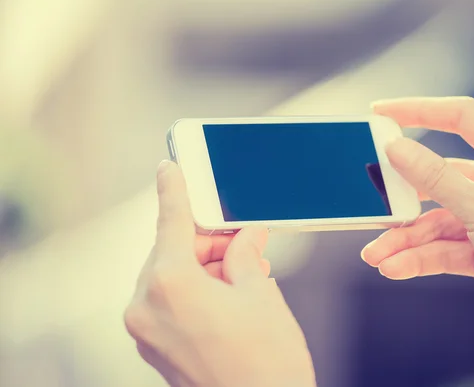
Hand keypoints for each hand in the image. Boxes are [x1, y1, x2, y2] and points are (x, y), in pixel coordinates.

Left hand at [124, 161, 315, 386]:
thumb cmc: (267, 364)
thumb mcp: (261, 295)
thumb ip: (246, 256)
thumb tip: (247, 239)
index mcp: (170, 284)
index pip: (171, 222)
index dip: (174, 190)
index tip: (169, 169)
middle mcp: (147, 306)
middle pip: (173, 251)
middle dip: (209, 242)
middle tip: (244, 239)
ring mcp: (147, 331)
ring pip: (172, 277)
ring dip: (206, 268)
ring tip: (247, 273)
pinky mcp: (155, 348)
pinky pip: (170, 302)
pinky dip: (196, 290)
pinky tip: (230, 294)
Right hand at [361, 97, 473, 345]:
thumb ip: (435, 177)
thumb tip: (399, 148)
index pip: (462, 117)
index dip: (420, 110)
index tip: (383, 112)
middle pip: (441, 178)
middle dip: (404, 197)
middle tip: (375, 201)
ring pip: (438, 220)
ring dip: (407, 239)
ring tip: (379, 254)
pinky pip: (445, 247)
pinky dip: (421, 257)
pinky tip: (398, 266)